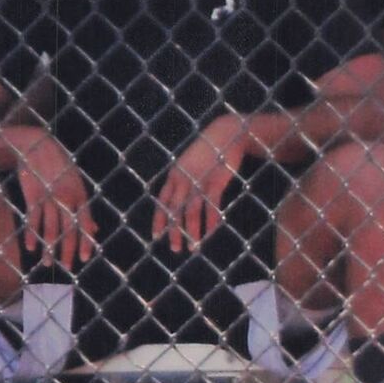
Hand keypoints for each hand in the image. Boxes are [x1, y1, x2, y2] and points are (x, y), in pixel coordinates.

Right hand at [9, 128, 95, 269]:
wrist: (38, 146)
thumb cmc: (60, 167)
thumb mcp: (77, 184)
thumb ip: (84, 209)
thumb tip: (95, 229)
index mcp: (81, 196)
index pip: (85, 223)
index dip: (85, 241)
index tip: (85, 258)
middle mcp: (67, 198)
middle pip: (68, 229)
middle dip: (69, 249)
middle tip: (68, 267)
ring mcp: (49, 197)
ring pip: (50, 227)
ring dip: (49, 247)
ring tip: (48, 263)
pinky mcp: (33, 196)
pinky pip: (33, 219)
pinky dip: (32, 234)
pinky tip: (32, 247)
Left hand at [153, 113, 248, 251]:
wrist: (227, 133)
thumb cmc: (209, 150)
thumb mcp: (189, 162)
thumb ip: (182, 178)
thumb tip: (178, 198)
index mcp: (174, 175)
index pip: (162, 202)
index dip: (159, 220)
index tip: (156, 236)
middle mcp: (183, 179)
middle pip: (175, 210)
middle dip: (174, 232)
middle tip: (176, 249)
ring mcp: (199, 180)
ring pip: (192, 211)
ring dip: (193, 231)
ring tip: (194, 246)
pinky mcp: (216, 181)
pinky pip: (211, 205)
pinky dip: (211, 220)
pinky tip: (211, 231)